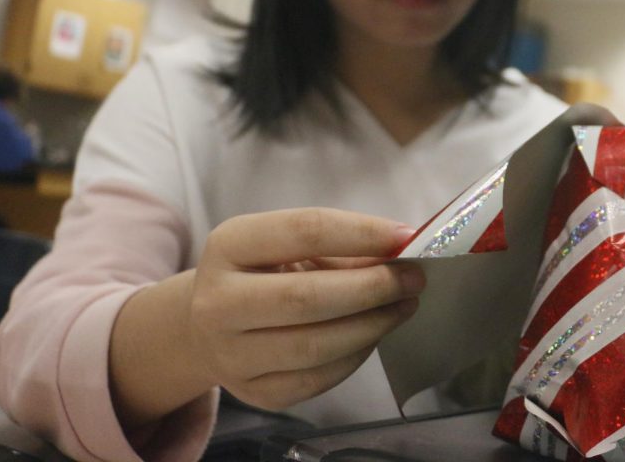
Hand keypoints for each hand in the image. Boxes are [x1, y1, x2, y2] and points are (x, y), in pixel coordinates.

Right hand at [187, 207, 425, 410]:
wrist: (210, 327)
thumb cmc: (265, 273)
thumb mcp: (289, 245)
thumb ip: (341, 247)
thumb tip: (402, 253)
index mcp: (229, 246)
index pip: (304, 231)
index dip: (362, 232)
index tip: (406, 236)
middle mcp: (217, 302)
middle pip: (306, 297)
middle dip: (373, 287)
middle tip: (415, 279)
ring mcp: (231, 355)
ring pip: (315, 346)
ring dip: (373, 324)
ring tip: (403, 306)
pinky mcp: (254, 394)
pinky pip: (318, 379)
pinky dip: (357, 356)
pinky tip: (375, 334)